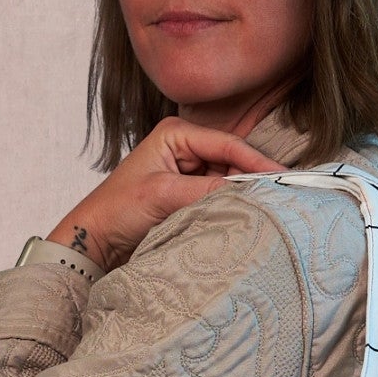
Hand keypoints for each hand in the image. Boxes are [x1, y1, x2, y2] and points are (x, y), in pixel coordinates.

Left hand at [46, 116, 284, 272]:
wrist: (95, 242)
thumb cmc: (116, 210)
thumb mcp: (162, 195)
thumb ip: (205, 191)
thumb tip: (246, 192)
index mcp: (176, 134)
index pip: (228, 144)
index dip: (257, 162)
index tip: (282, 178)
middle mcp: (185, 149)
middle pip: (232, 161)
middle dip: (252, 179)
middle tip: (281, 197)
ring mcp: (188, 173)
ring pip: (228, 182)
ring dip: (242, 196)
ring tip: (266, 209)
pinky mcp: (188, 196)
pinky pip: (218, 199)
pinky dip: (230, 207)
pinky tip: (245, 217)